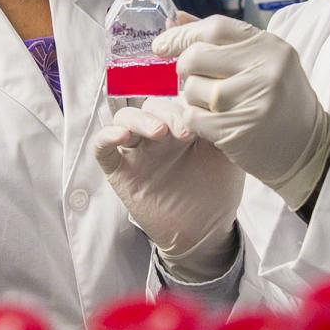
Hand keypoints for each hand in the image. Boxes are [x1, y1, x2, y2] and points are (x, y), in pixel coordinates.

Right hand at [92, 97, 243, 278]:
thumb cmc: (217, 191)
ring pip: (124, 119)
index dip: (185, 104)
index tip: (201, 121)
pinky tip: (122, 137)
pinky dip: (106, 136)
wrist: (205, 231)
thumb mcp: (227, 155)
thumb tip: (216, 103)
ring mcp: (137, 152)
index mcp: (181, 125)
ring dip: (139, 120)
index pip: (174, 98)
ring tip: (159, 133)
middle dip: (166, 113)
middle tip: (184, 134)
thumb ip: (221, 128)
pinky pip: (102, 148)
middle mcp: (157, 134)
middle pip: (149, 105)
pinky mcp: (120, 172)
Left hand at [153, 15, 329, 209]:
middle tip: (190, 78)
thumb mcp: (261, 62)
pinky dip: (194, 120)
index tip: (162, 44)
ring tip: (212, 105)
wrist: (307, 148)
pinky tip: (213, 122)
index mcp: (270, 46)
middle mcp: (265, 69)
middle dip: (183, 68)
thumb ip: (220, 41)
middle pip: (195, 57)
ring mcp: (252, 100)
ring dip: (191, 98)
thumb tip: (175, 21)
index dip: (182, 35)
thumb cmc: (278, 100)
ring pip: (191, 89)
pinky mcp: (238, 129)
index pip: (214, 28)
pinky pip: (193, 117)